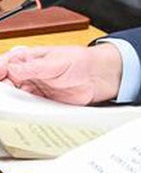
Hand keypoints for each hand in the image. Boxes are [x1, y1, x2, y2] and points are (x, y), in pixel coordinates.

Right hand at [0, 44, 122, 103]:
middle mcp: (27, 74)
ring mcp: (33, 88)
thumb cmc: (81, 61)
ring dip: (12, 103)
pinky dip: (23, 112)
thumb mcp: (56, 61)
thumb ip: (34, 67)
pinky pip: (27, 109)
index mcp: (27, 58)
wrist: (99, 76)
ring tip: (12, 108)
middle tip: (7, 98)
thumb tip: (12, 69)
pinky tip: (22, 114)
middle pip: (4, 84)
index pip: (3, 65)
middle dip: (3, 92)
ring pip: (13, 98)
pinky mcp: (41, 101)